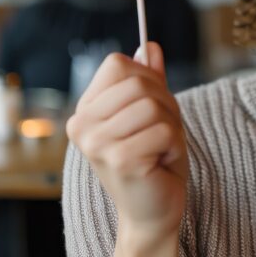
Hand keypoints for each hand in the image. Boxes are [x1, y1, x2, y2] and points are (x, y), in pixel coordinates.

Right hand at [67, 42, 187, 236]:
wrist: (154, 211)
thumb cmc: (153, 159)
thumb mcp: (153, 112)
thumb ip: (149, 79)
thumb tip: (148, 45)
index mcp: (85, 110)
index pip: (118, 64)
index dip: (147, 79)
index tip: (150, 108)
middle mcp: (81, 125)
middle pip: (139, 83)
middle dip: (165, 105)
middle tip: (160, 133)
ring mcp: (97, 144)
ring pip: (153, 106)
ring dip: (170, 127)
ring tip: (159, 149)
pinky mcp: (119, 160)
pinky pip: (163, 131)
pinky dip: (173, 146)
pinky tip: (160, 163)